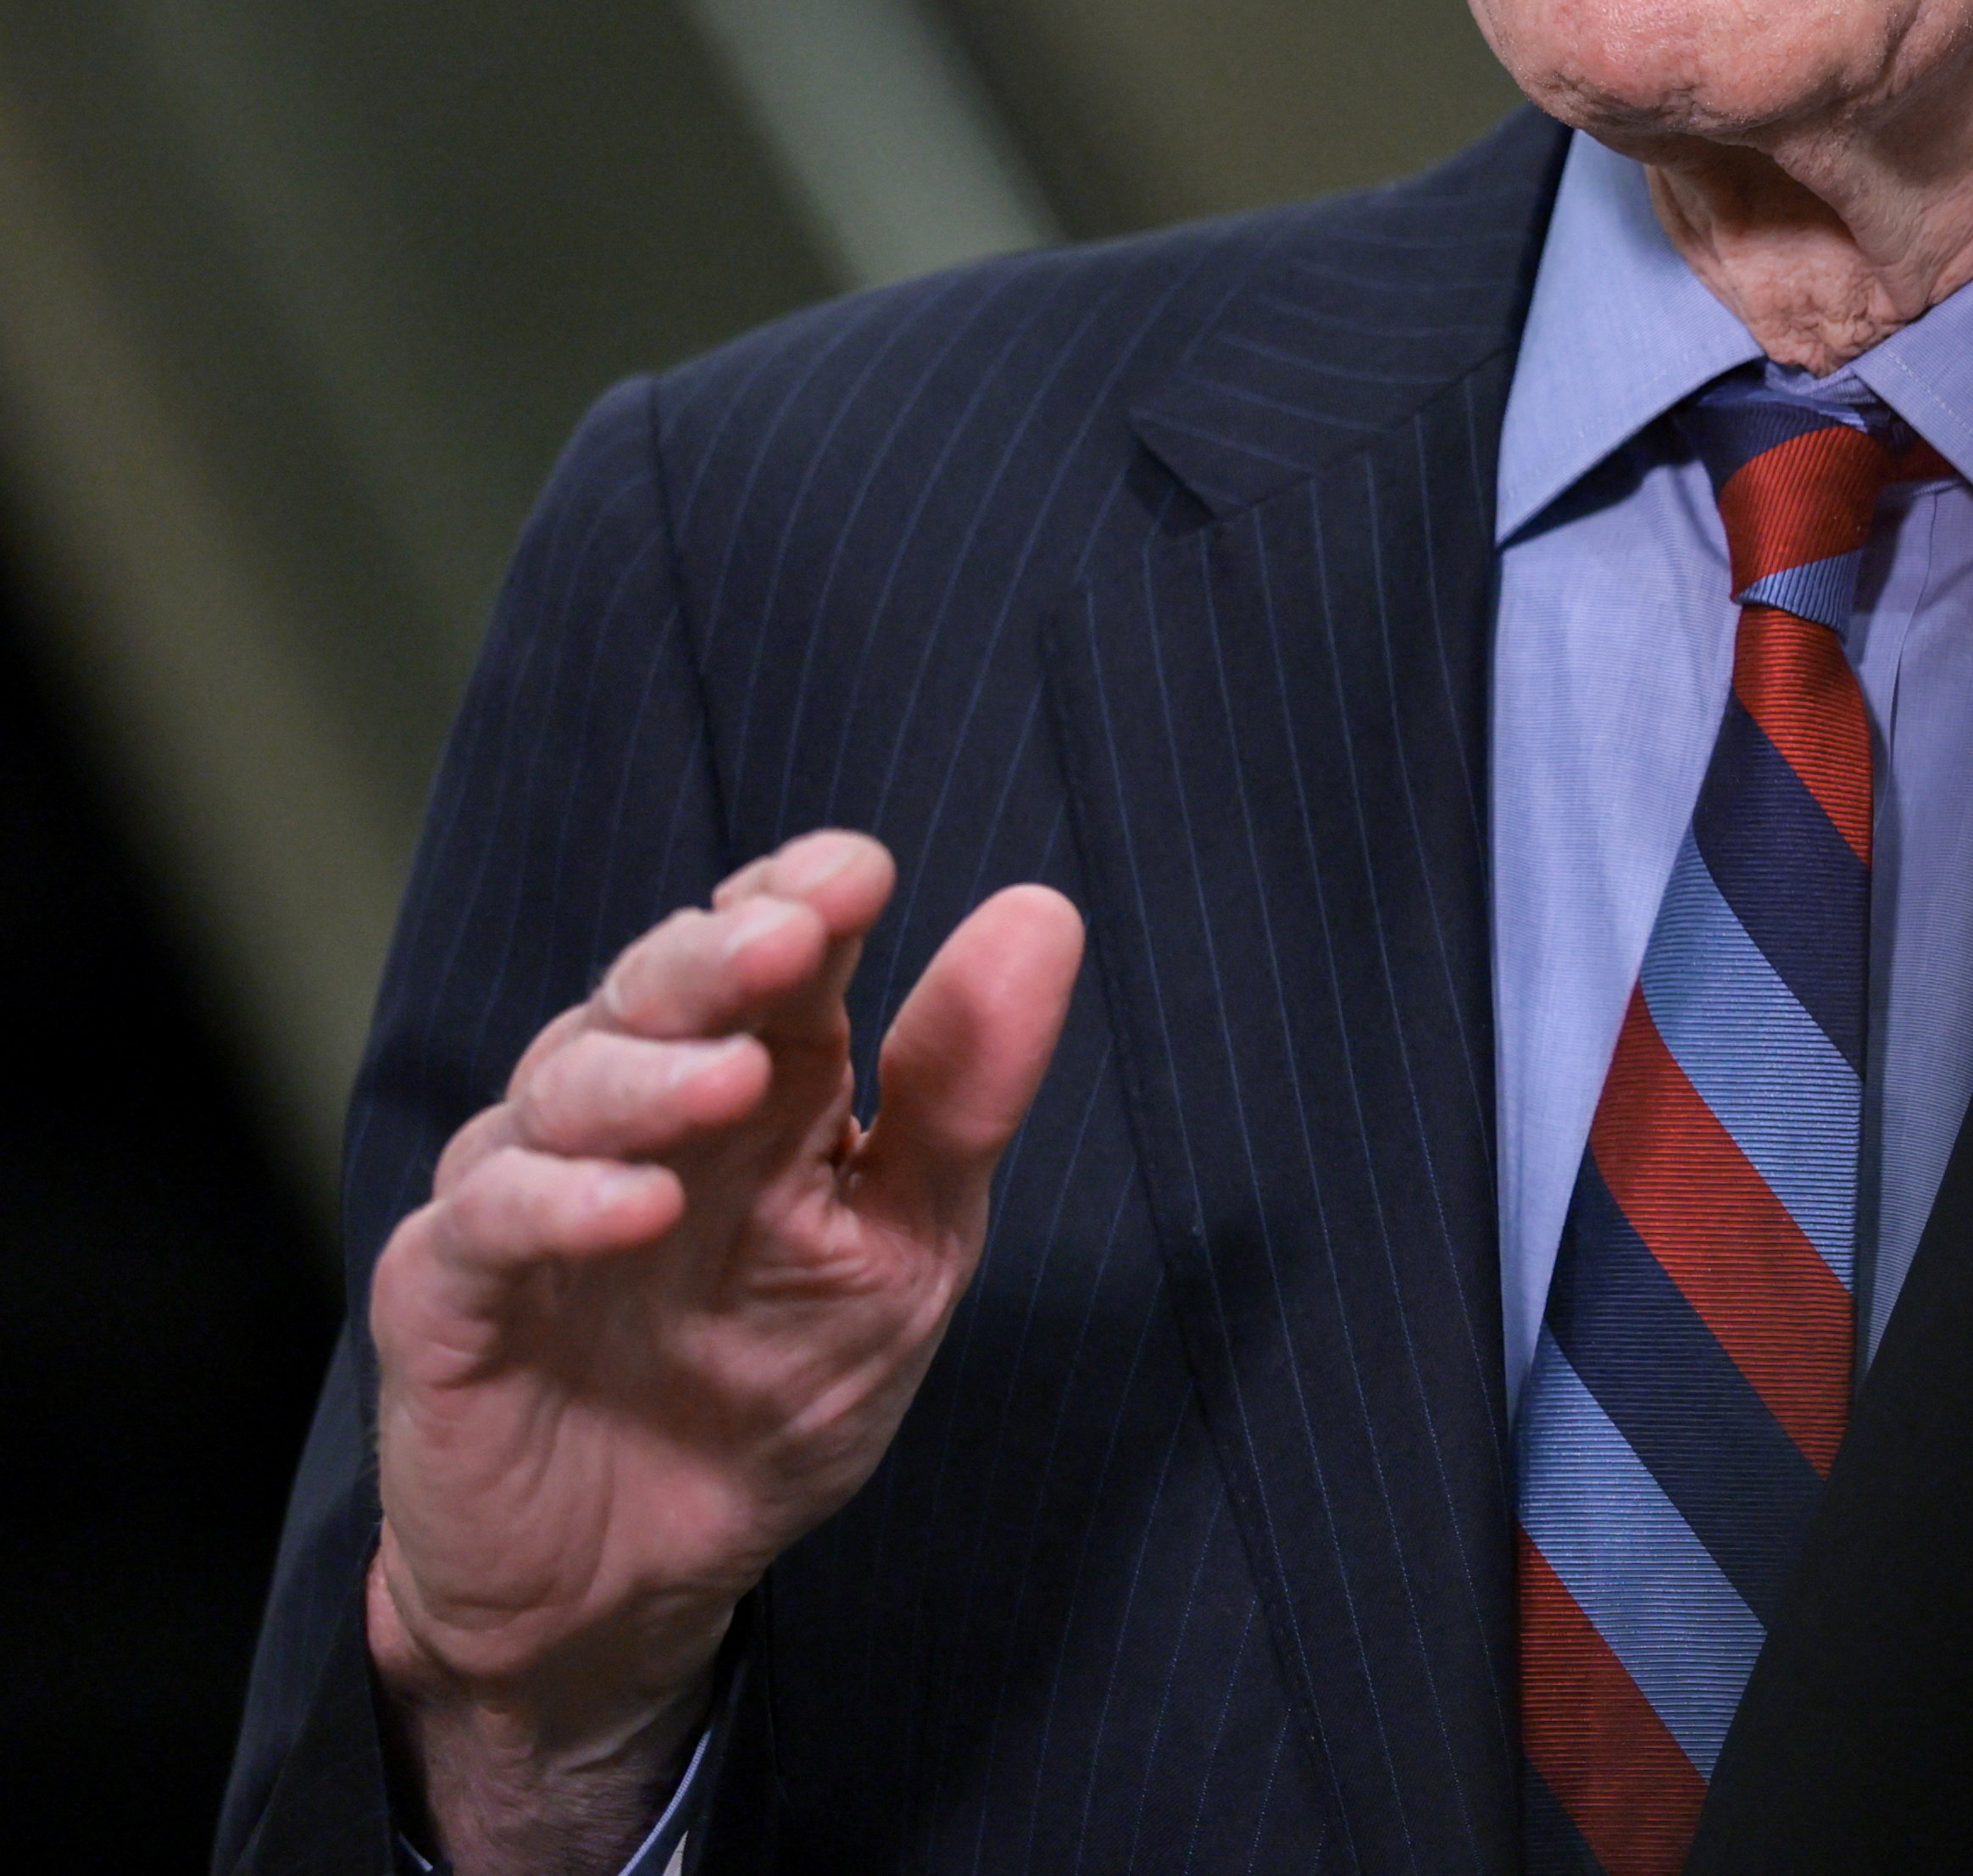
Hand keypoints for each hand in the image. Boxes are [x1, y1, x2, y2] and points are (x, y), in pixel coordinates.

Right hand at [365, 830, 1082, 1875]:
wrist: (642, 1582)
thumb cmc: (775, 1392)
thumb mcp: (907, 1243)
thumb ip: (962, 1094)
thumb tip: (1042, 914)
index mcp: (758, 1082)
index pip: (769, 945)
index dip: (800, 893)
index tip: (859, 871)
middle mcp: (634, 1110)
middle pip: (659, 989)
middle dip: (719, 954)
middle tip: (788, 937)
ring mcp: (530, 1190)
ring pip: (565, 1084)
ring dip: (649, 1076)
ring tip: (728, 1081)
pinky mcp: (448, 1291)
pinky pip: (489, 1222)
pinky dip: (559, 1202)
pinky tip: (634, 1206)